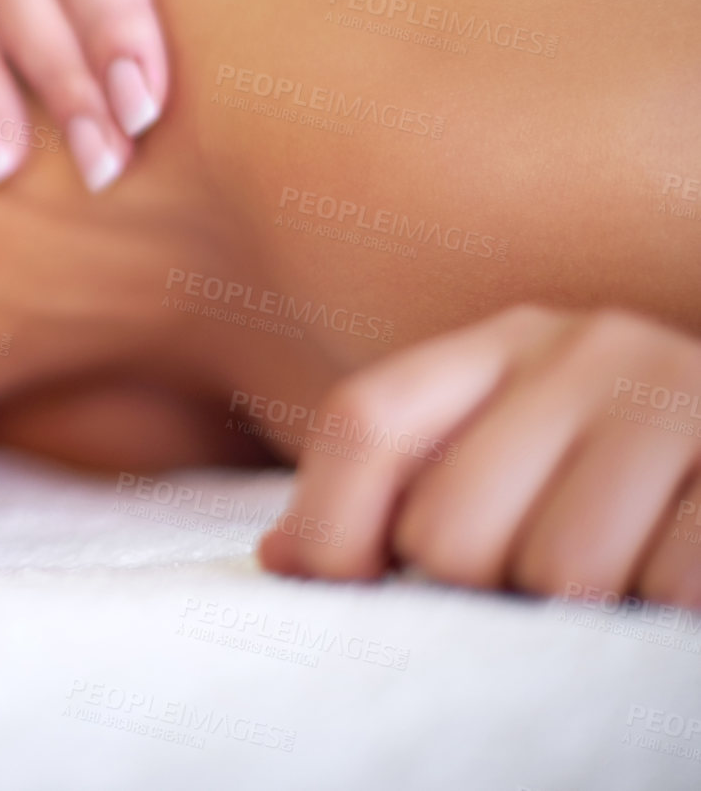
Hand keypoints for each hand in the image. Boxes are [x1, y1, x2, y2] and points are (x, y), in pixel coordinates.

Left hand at [260, 304, 700, 609]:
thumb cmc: (621, 481)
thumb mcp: (506, 459)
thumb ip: (390, 489)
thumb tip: (287, 559)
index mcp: (504, 341)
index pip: (367, 423)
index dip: (335, 525)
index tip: (344, 584)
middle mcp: (588, 348)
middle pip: (450, 524)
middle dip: (480, 584)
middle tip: (533, 576)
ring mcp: (678, 398)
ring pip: (558, 570)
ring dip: (577, 605)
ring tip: (612, 576)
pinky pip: (666, 585)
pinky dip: (659, 608)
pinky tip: (669, 576)